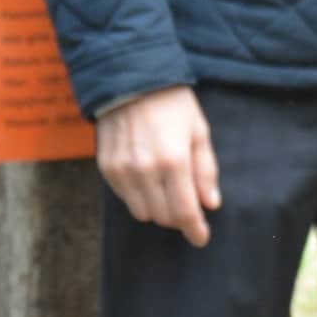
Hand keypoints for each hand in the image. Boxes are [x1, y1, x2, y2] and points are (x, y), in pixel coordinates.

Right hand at [98, 84, 219, 244]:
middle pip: (163, 217)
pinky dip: (139, 197)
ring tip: (167, 191)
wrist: (130, 78)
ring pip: (142, 212)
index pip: (185, 211)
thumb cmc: (171, 103)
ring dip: (158, 210)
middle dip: (179, 218)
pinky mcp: (106, 167)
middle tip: (187, 207)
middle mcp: (145, 170)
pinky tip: (147, 180)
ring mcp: (122, 170)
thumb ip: (205, 170)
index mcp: (174, 161)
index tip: (201, 238)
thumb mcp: (198, 131)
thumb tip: (210, 204)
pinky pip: (124, 198)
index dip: (195, 230)